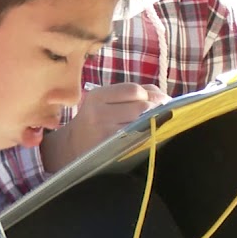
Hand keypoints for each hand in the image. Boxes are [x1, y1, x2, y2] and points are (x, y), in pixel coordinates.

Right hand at [41, 83, 169, 171]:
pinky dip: (148, 134)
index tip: (162, 101)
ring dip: (155, 121)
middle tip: (165, 113)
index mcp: (98, 95)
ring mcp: (103, 130)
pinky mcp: (110, 146)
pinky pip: (138, 137)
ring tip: (158, 123)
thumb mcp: (104, 102)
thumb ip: (131, 95)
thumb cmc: (94, 122)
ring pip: (142, 121)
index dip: (152, 95)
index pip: (134, 90)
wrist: (71, 148)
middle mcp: (98, 111)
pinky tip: (150, 134)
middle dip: (158, 108)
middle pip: (141, 105)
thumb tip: (164, 96)